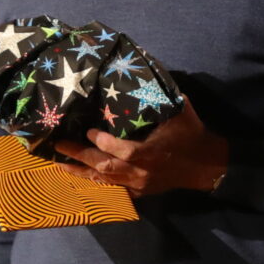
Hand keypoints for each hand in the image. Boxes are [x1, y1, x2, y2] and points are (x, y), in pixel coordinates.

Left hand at [53, 101, 229, 196]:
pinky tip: (79, 174)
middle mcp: (141, 172)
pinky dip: (94, 181)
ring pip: (104, 180)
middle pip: (105, 167)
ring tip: (58, 162)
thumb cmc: (190, 133)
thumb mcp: (180, 110)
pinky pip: (112, 188)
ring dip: (80, 170)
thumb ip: (159, 95)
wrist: (205, 164)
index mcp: (151, 152)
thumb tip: (142, 72)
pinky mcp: (139, 191)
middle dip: (80, 156)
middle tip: (59, 145)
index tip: (88, 131)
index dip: (103, 143)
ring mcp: (139, 184)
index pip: (122, 151)